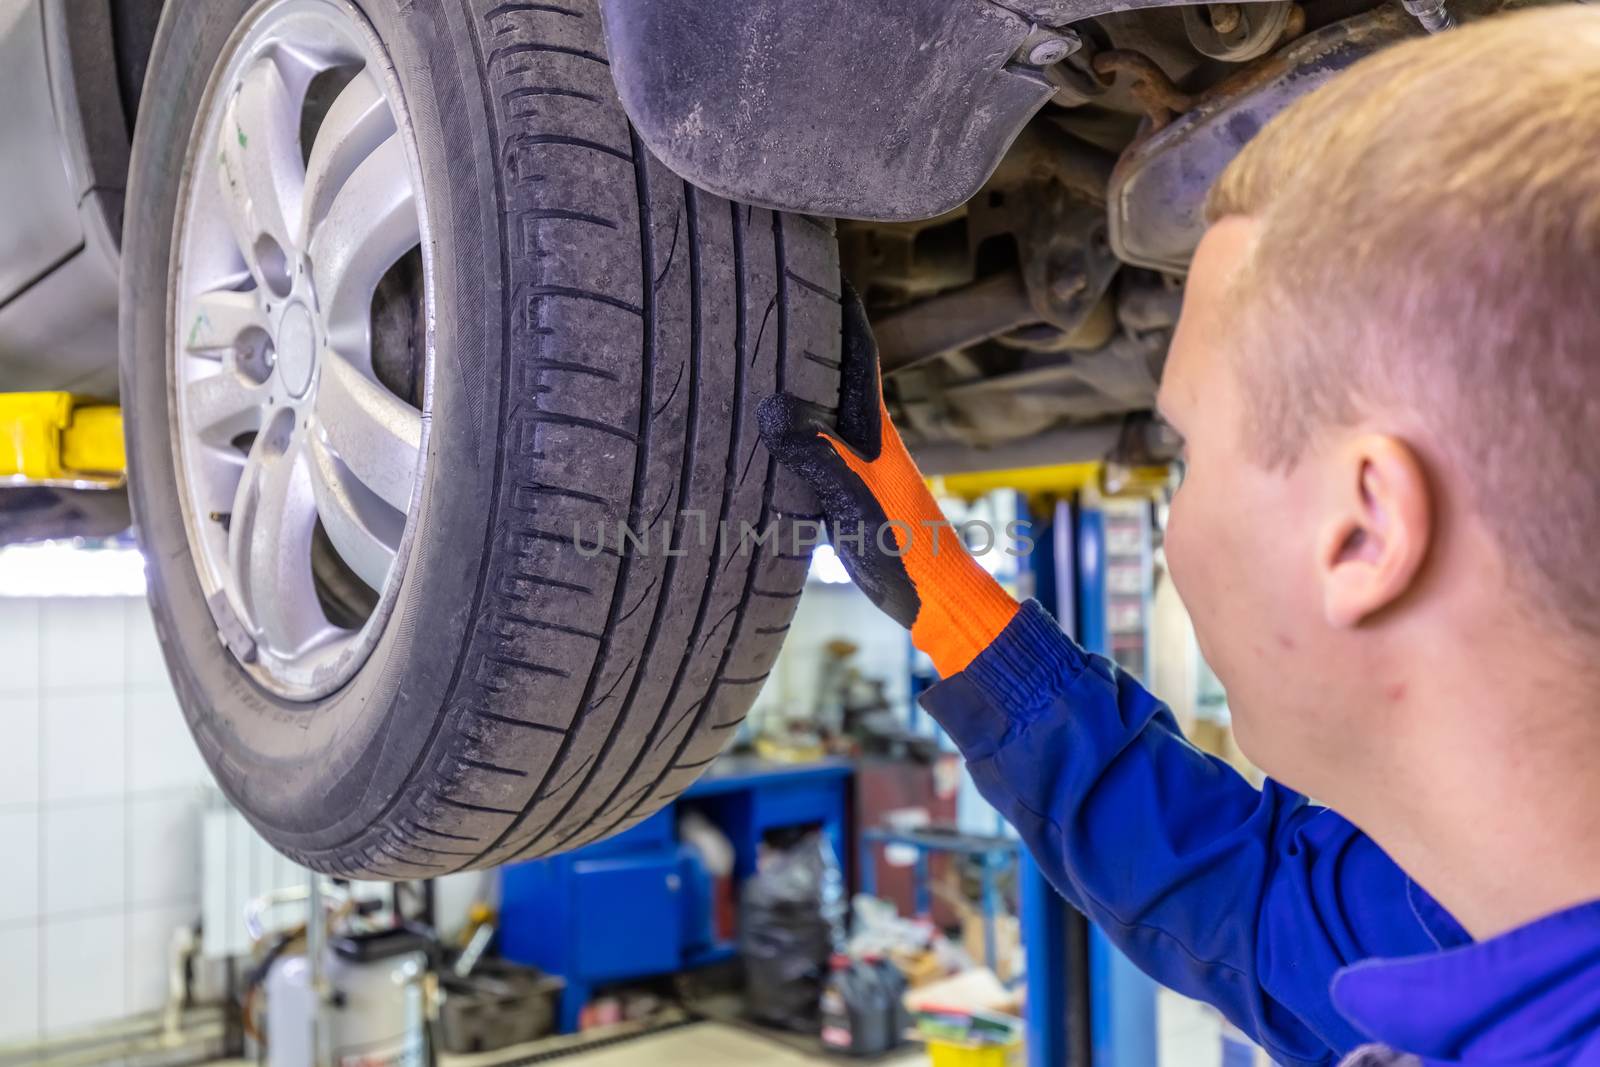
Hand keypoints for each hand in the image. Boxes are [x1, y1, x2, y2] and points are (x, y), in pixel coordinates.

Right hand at [758, 286, 1018, 675]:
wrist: (942, 605)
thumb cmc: (908, 555)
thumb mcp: (856, 504)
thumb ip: (817, 458)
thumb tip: (773, 409)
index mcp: (875, 430)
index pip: (858, 353)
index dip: (842, 313)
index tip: (821, 271)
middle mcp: (871, 441)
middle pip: (839, 376)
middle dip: (813, 343)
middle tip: (772, 310)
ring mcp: (865, 469)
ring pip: (829, 413)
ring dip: (804, 389)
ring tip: (764, 366)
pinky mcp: (857, 498)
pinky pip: (821, 450)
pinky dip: (798, 435)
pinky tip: (777, 445)